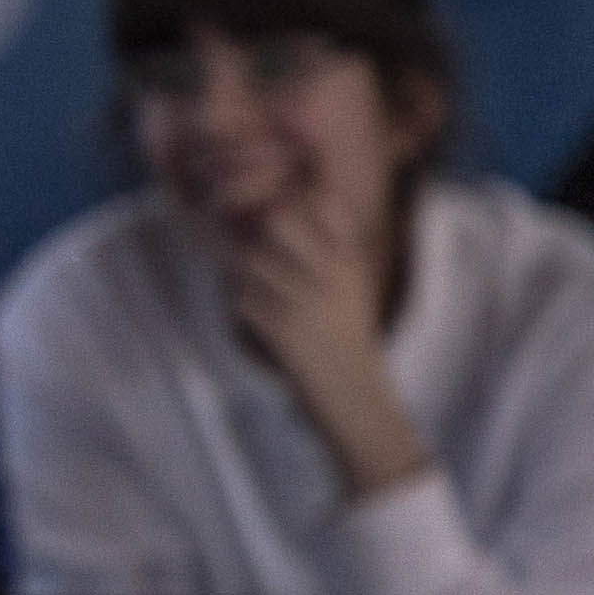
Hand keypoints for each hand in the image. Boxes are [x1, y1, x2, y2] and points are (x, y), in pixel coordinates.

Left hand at [219, 182, 430, 499]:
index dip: (292, 197)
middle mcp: (333, 272)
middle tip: (248, 252)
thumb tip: (268, 216)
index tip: (278, 213)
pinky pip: (240, 299)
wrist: (355, 398)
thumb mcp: (349, 286)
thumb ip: (324, 249)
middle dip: (253, 231)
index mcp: (350, 258)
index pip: (322, 200)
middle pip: (277, 218)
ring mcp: (308, 299)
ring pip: (249, 260)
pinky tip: (254, 323)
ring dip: (239, 276)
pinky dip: (238, 310)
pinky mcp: (284, 328)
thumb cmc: (344, 340)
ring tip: (251, 295)